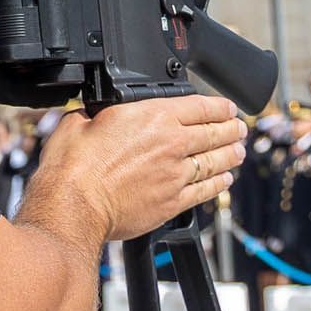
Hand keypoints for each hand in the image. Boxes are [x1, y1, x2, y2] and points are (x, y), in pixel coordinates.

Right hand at [36, 95, 244, 242]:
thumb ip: (94, 115)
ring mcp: (176, 175)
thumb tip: (91, 115)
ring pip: (216, 161)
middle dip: (231, 129)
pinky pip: (206, 190)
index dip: (219, 105)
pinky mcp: (173, 202)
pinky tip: (224, 180)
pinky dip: (219, 183)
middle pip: (215, 133)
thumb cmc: (71, 166)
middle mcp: (171, 144)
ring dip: (231, 154)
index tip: (227, 107)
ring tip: (238, 151)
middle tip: (239, 128)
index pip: (200, 106)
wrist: (74, 205)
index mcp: (152, 117)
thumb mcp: (77, 122)